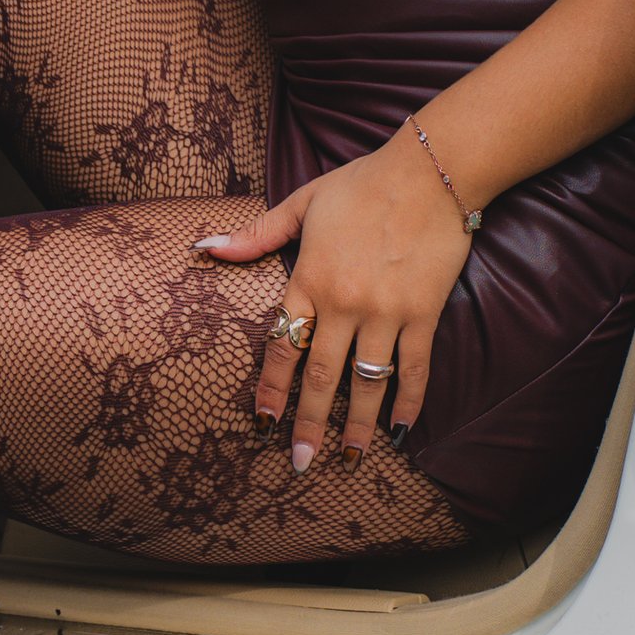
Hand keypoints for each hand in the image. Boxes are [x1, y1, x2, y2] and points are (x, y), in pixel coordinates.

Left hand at [196, 133, 474, 464]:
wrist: (430, 173)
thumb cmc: (363, 184)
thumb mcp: (302, 203)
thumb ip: (256, 235)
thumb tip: (205, 249)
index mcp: (309, 279)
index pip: (282, 347)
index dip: (271, 390)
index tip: (264, 425)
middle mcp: (344, 303)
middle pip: (320, 376)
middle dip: (308, 423)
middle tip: (301, 462)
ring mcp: (386, 312)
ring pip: (366, 382)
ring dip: (358, 425)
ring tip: (351, 459)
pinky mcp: (424, 314)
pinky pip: (413, 368)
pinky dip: (408, 401)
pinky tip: (400, 428)